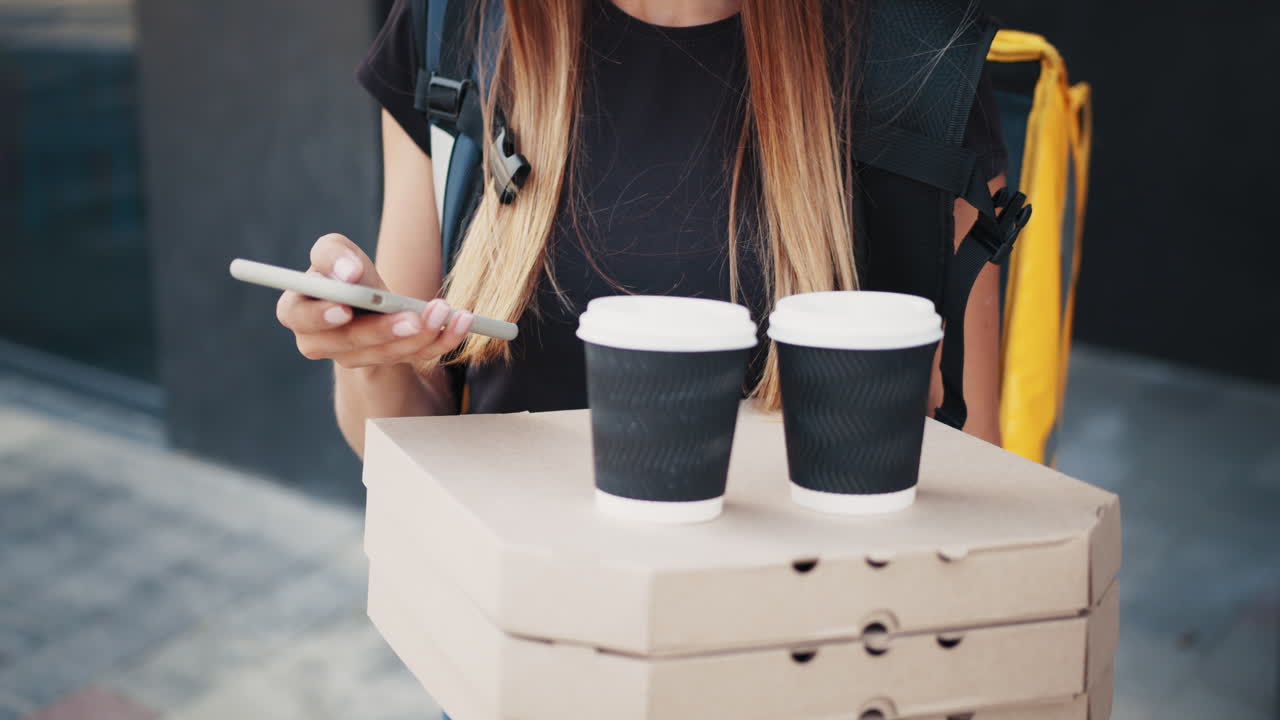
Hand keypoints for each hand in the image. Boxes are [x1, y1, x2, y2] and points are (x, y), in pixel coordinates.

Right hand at [274, 234, 471, 368]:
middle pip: (349, 343)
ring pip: (386, 354)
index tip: (344, 309)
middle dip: (382, 330)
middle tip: (411, 317)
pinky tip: (462, 321)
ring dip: (419, 335)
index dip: (320, 316)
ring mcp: (356, 358)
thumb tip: (349, 273)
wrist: (370, 299)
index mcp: (298, 311)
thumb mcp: (337, 253)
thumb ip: (334, 255)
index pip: (300, 316)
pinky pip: (416, 357)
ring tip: (442, 312)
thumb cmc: (346, 270)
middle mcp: (320, 342)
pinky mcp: (388, 362)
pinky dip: (442, 340)